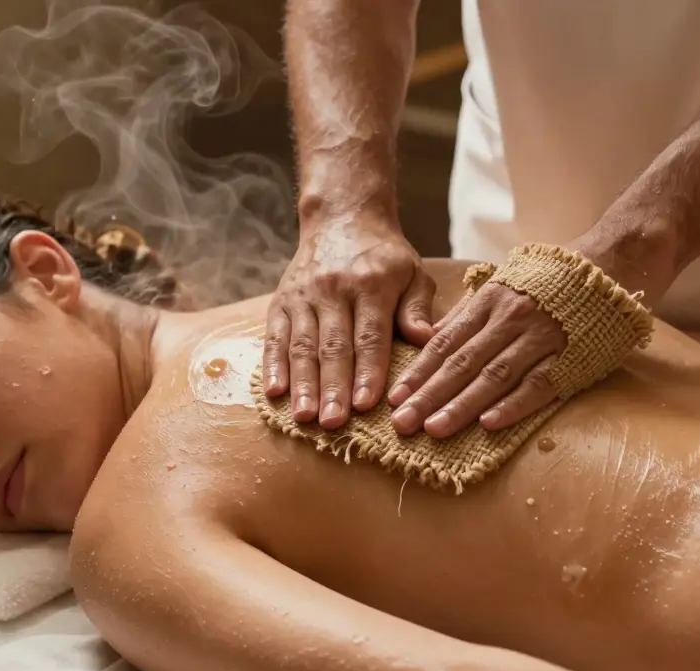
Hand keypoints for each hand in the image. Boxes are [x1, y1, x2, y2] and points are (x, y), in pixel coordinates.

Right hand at [264, 217, 436, 429]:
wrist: (341, 218)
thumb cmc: (384, 256)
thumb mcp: (412, 273)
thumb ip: (417, 308)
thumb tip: (425, 339)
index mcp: (371, 284)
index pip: (370, 335)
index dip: (367, 371)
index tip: (366, 404)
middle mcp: (333, 289)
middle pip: (332, 345)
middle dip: (332, 387)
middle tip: (333, 423)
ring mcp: (303, 296)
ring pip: (301, 346)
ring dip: (302, 384)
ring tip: (304, 417)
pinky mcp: (280, 301)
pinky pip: (274, 337)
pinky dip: (273, 366)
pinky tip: (274, 393)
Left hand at [387, 226, 677, 438]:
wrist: (615, 260)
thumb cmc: (554, 278)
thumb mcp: (506, 284)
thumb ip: (472, 313)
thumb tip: (432, 338)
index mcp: (490, 301)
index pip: (445, 342)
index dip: (418, 371)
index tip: (394, 397)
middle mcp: (510, 318)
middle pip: (461, 362)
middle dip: (428, 395)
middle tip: (401, 423)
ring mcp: (541, 337)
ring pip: (494, 376)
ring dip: (461, 405)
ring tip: (434, 429)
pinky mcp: (572, 355)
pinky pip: (539, 383)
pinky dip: (513, 405)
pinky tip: (489, 424)